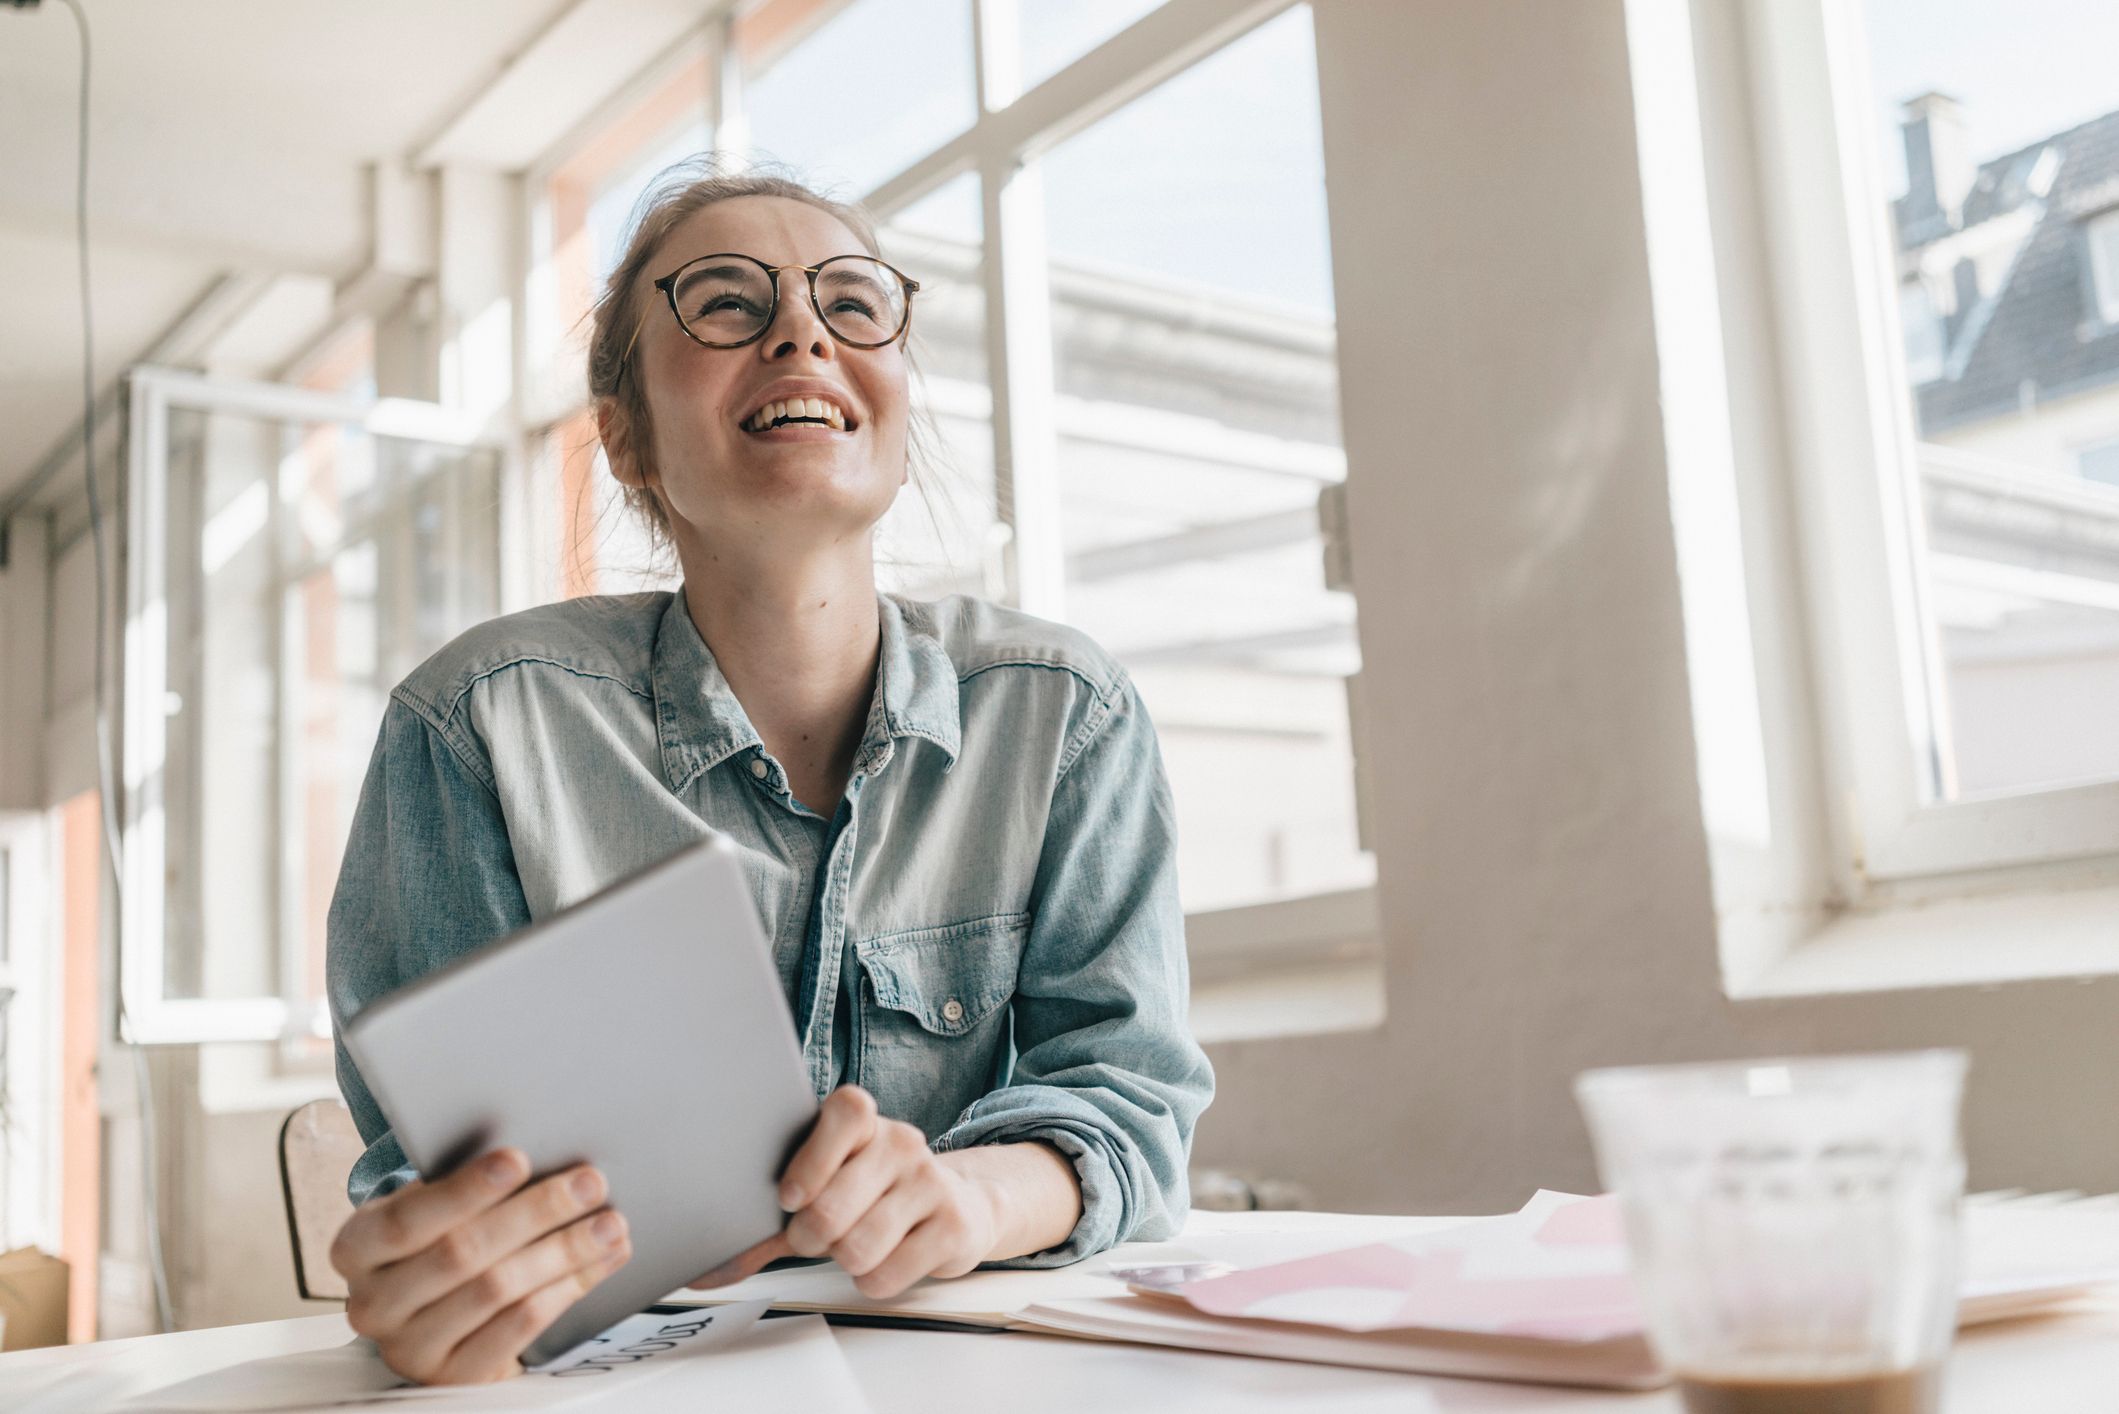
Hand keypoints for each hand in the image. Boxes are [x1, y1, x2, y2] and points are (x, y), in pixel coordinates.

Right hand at [330, 1149, 632, 1383]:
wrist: (435, 1322)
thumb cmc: (440, 1242)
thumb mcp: (433, 1213)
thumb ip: (464, 1189)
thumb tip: (540, 1152)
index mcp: (357, 1247)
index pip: (408, 1218)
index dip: (465, 1189)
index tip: (519, 1158)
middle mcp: (373, 1303)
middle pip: (461, 1253)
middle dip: (535, 1212)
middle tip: (589, 1184)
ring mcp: (409, 1346)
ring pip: (497, 1289)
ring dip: (563, 1251)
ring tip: (610, 1223)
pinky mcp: (453, 1375)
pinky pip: (518, 1327)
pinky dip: (566, 1289)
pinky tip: (599, 1262)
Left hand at [690, 1086, 998, 1299]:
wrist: (959, 1208)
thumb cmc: (872, 1197)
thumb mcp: (825, 1190)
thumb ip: (770, 1221)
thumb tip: (704, 1271)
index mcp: (864, 1120)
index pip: (845, 1113)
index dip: (811, 1160)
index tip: (789, 1196)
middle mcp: (901, 1142)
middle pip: (833, 1206)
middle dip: (810, 1237)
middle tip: (813, 1236)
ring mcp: (930, 1181)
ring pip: (858, 1247)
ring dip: (843, 1261)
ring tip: (852, 1245)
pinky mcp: (953, 1225)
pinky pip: (889, 1273)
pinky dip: (873, 1281)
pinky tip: (884, 1260)